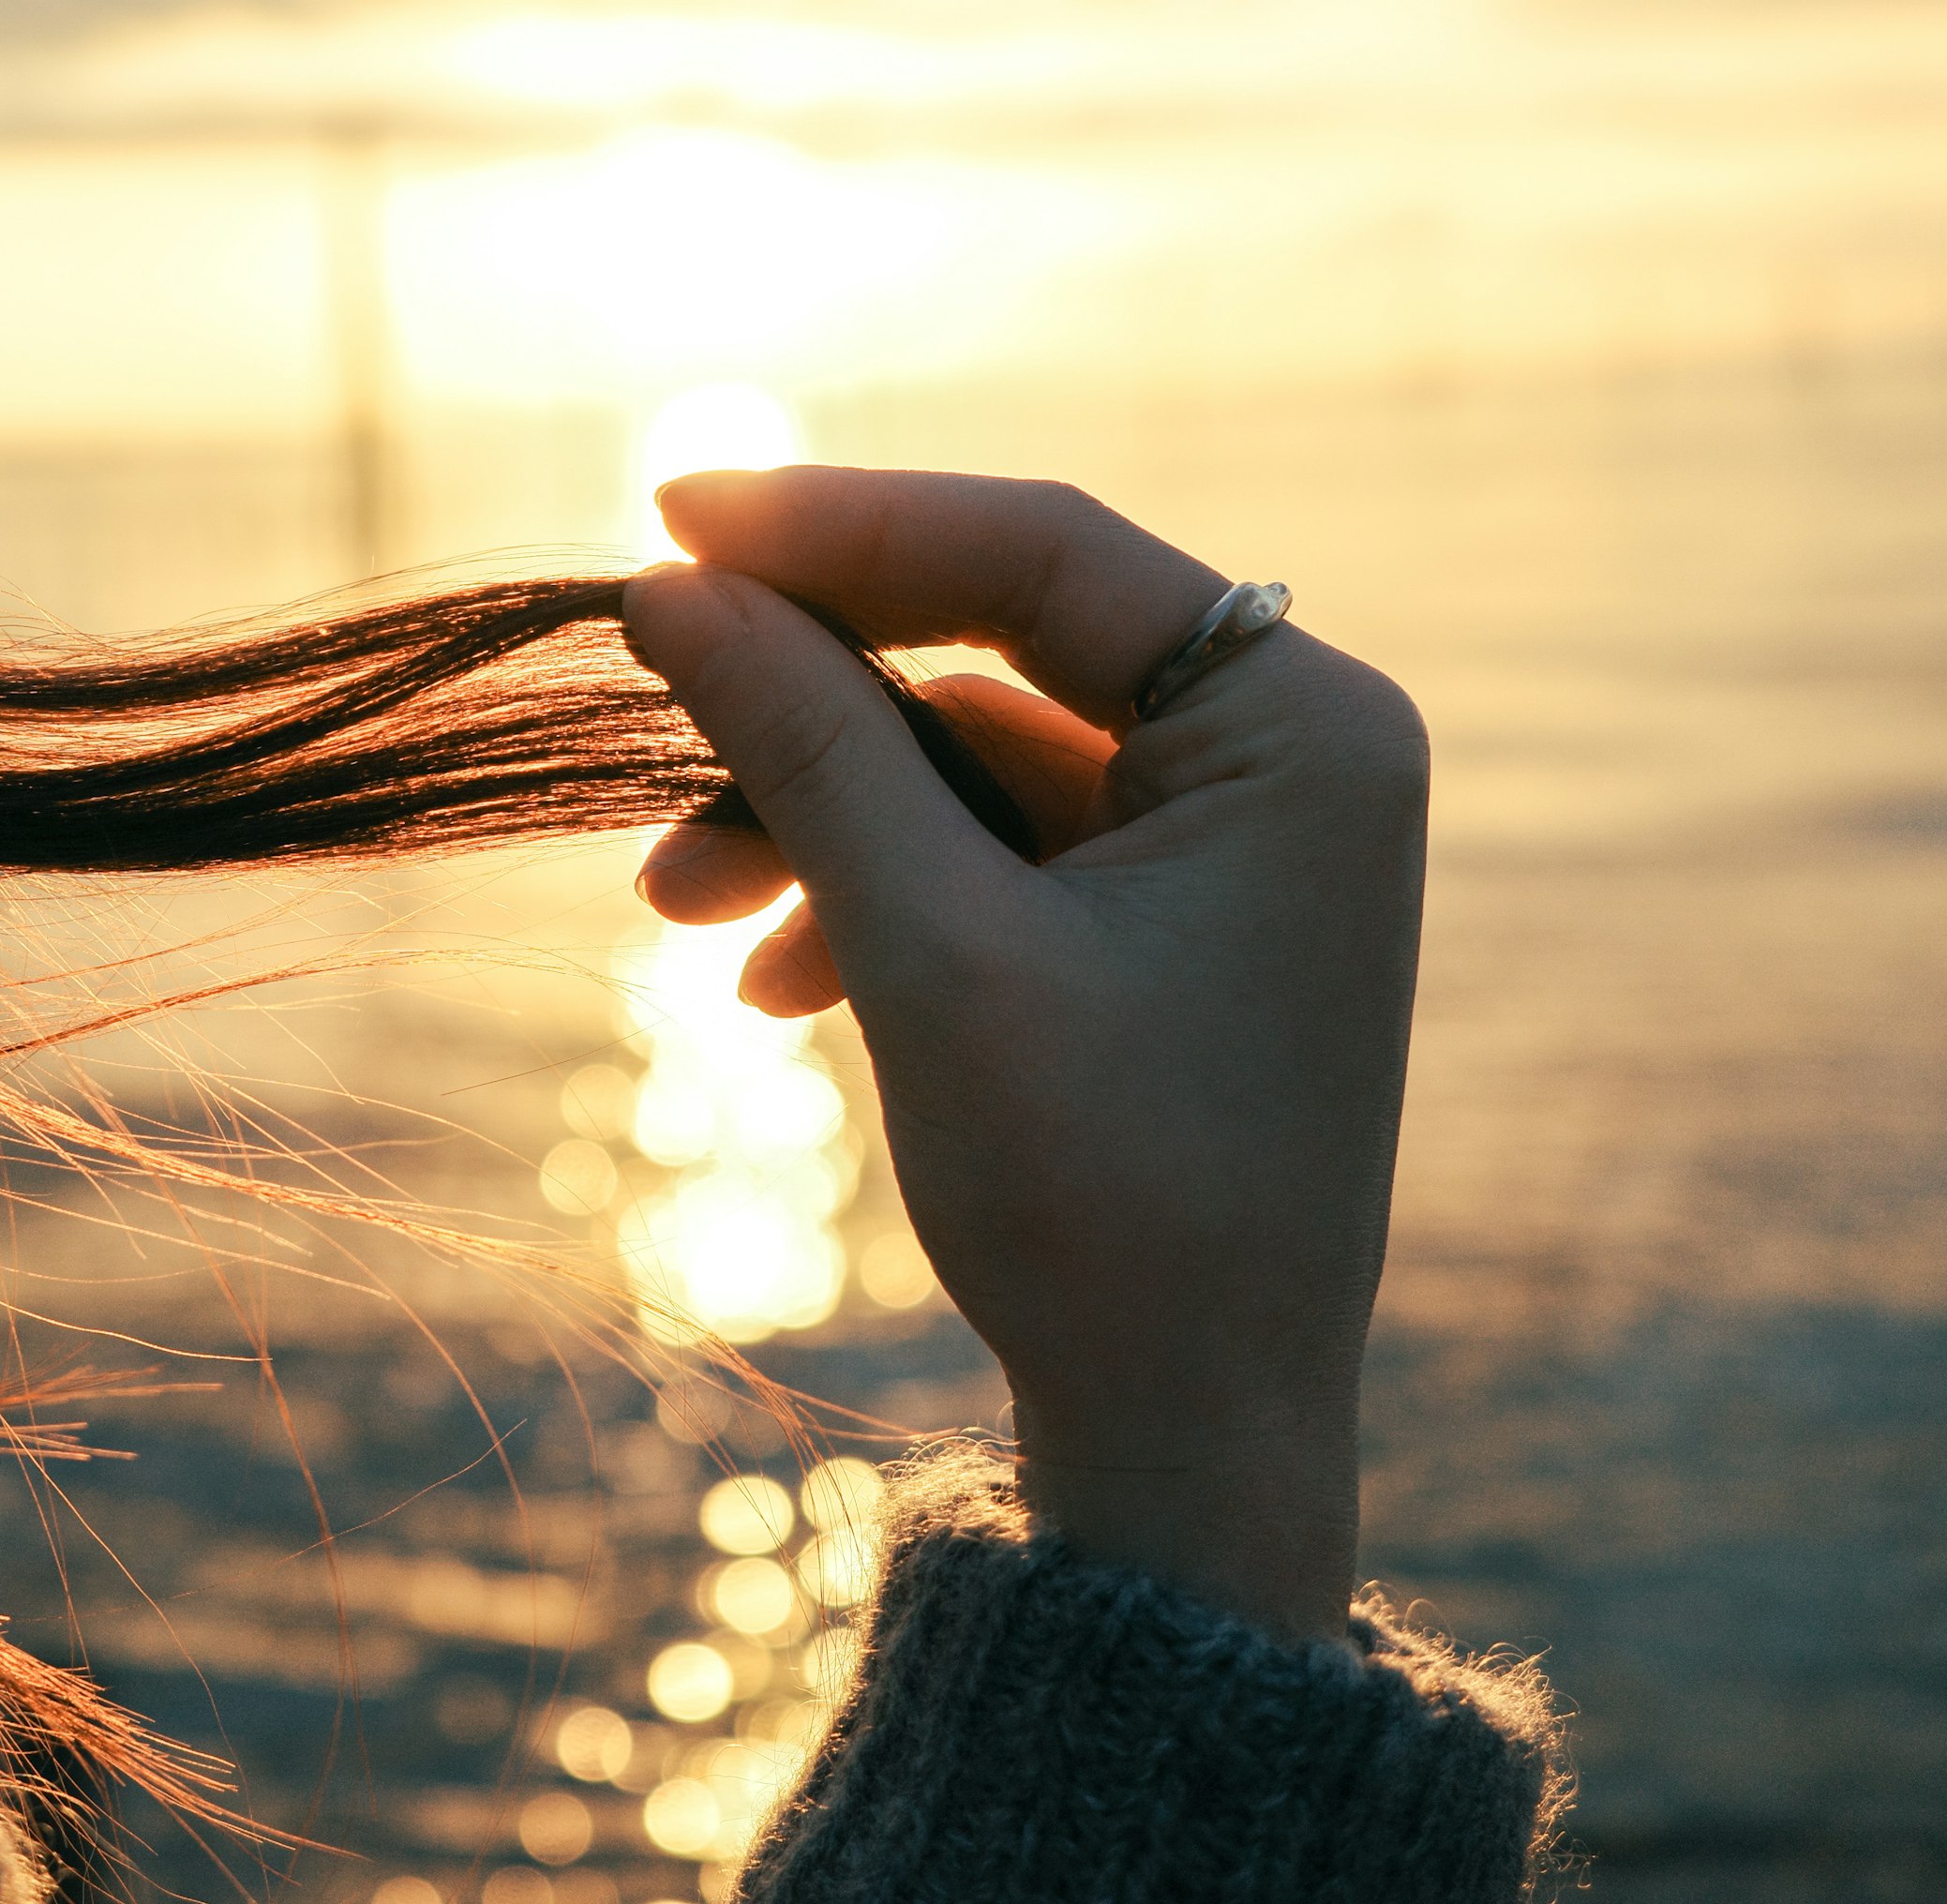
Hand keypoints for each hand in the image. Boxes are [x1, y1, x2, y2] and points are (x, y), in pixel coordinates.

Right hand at [621, 468, 1427, 1648]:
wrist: (1190, 1437)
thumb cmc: (1104, 1197)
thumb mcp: (930, 946)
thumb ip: (807, 740)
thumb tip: (669, 585)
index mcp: (1300, 726)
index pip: (1043, 550)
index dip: (839, 521)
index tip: (665, 509)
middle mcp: (1288, 753)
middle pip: (997, 643)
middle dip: (809, 701)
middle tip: (646, 692)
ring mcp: (1227, 840)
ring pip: (972, 755)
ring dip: (816, 815)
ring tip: (673, 909)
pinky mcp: (1165, 921)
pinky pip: (993, 848)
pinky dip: (873, 890)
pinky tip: (766, 987)